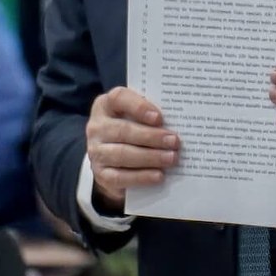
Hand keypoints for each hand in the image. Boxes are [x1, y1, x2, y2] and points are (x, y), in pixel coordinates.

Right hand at [86, 87, 178, 211]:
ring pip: (123, 154)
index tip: (159, 117)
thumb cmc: (132, 128)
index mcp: (106, 105)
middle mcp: (97, 127)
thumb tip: (180, 121)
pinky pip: (120, 177)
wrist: (112, 158)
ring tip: (172, 158)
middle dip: (152, 137)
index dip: (139, 107)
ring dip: (150, 157)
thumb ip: (152, 114)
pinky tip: (159, 176)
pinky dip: (142, 177)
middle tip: (175, 141)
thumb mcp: (138, 116)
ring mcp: (96, 152)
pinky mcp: (100, 174)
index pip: (119, 98)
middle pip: (123, 130)